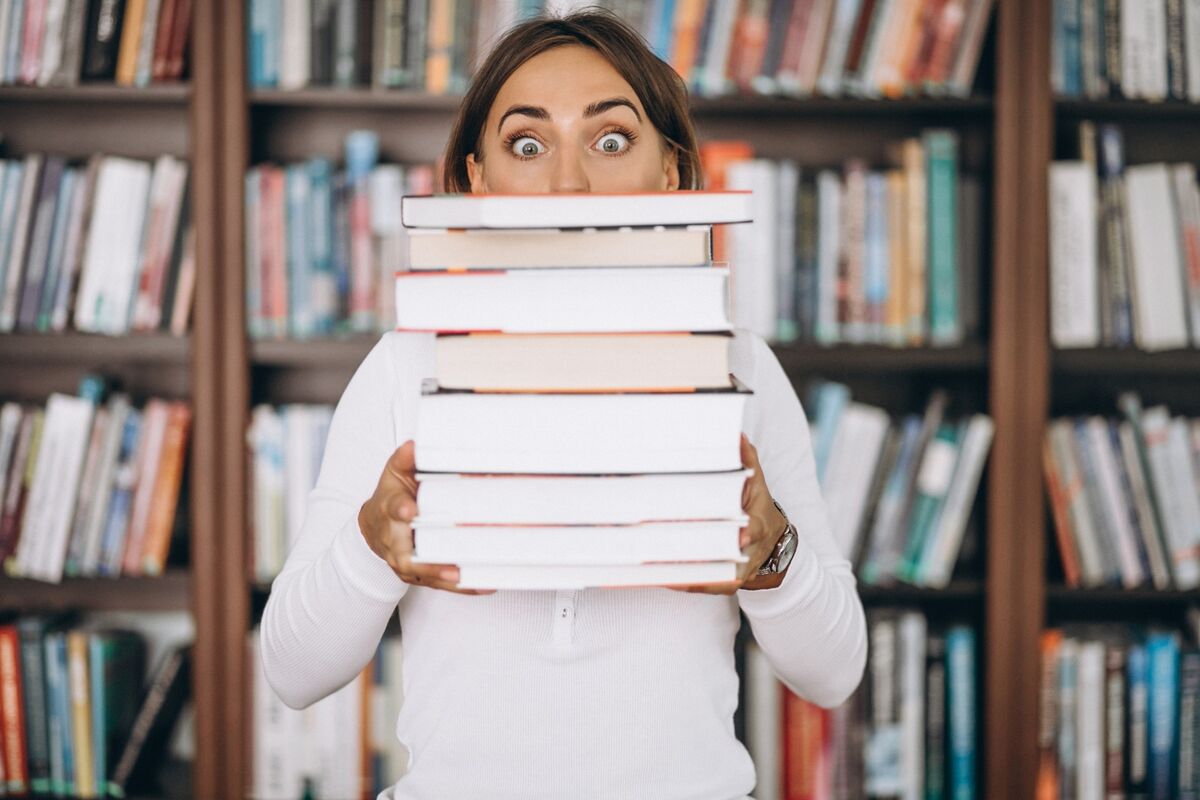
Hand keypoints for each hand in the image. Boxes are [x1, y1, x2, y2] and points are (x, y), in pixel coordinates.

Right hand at [357, 440, 493, 594]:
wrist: (373, 528)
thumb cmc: (390, 497)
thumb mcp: (393, 474)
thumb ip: (404, 459)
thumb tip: (414, 445)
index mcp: (389, 510)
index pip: (392, 509)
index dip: (400, 509)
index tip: (409, 509)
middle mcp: (394, 539)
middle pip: (406, 549)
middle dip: (425, 554)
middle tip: (447, 559)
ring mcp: (404, 560)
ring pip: (423, 571)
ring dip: (443, 574)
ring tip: (462, 575)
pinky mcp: (418, 574)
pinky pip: (439, 583)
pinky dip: (461, 586)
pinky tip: (483, 584)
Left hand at [672, 434, 786, 594]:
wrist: (772, 545)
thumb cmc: (758, 508)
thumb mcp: (757, 482)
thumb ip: (746, 460)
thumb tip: (737, 436)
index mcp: (757, 523)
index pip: (754, 528)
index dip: (749, 532)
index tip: (743, 534)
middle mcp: (748, 549)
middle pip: (728, 554)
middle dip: (708, 553)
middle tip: (680, 549)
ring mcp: (737, 569)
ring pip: (713, 575)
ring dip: (689, 572)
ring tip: (660, 566)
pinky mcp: (725, 582)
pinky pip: (703, 585)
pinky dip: (683, 582)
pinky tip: (661, 577)